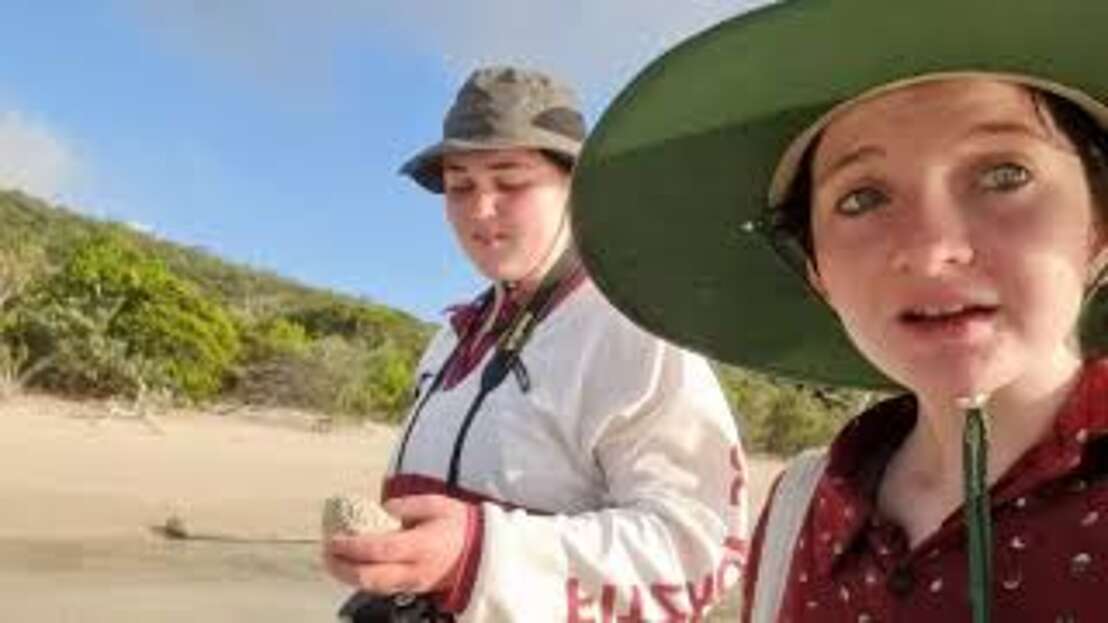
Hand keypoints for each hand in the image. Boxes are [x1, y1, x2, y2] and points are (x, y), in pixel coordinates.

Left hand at [324, 494, 471, 594]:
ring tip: (332, 559)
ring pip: (372, 587)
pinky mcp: (412, 589)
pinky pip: (381, 588)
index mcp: (422, 545)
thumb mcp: (437, 504)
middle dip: (341, 566)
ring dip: (347, 576)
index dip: (353, 546)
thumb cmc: (458, 524)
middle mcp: (415, 569)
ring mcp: (413, 583)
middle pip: (370, 577)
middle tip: (326, 550)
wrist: (481, 551)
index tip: (334, 538)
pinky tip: (350, 567)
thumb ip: (408, 505)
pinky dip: (361, 578)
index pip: (380, 550)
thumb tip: (383, 509)